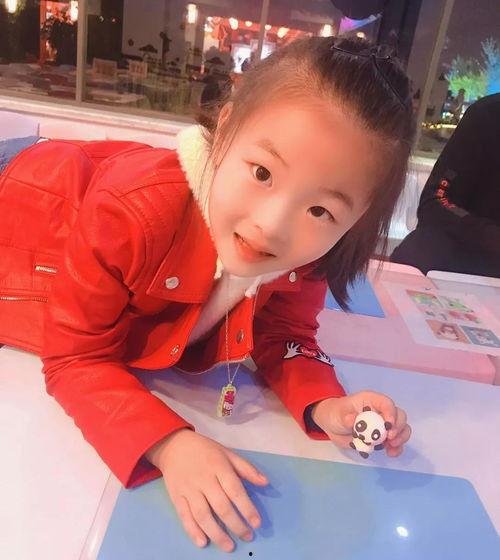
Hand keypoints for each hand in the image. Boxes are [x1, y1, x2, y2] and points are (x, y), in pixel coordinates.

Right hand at [145, 429, 268, 552]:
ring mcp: (188, 489)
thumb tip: (265, 482)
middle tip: (247, 536)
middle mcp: (204, 479)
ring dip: (216, 533)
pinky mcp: (176, 497)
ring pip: (203, 515)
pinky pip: (184, 516)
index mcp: (219, 467)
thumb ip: (246, 469)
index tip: (256, 523)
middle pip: (221, 506)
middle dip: (235, 524)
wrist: (175, 446)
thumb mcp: (227, 453)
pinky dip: (193, 531)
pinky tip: (203, 542)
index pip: (235, 490)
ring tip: (229, 546)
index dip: (247, 508)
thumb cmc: (205, 451)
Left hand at [311, 391, 410, 457]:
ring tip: (391, 447)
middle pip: (399, 415)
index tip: (388, 426)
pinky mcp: (382, 438)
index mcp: (371, 401)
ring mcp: (383, 425)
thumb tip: (352, 419)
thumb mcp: (338, 414)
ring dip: (400, 438)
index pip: (386, 403)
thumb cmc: (336, 414)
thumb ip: (345, 417)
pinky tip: (390, 453)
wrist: (333, 426)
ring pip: (401, 428)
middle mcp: (381, 411)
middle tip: (389, 438)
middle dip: (398, 427)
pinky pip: (395, 442)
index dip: (390, 413)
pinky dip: (396, 448)